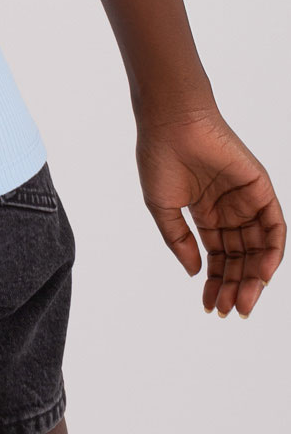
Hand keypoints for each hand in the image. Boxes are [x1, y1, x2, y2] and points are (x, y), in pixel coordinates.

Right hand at [136, 106, 284, 317]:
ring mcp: (247, 200)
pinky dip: (273, 252)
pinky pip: (275, 227)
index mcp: (206, 214)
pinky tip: (261, 274)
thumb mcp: (163, 208)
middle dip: (235, 286)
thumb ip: (180, 241)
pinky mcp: (261, 189)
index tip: (209, 307)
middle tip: (229, 310)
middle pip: (240, 257)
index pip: (217, 256)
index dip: (214, 283)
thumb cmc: (160, 157)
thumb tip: (195, 272)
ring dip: (254, 277)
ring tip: (243, 300)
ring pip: (259, 248)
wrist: (171, 123)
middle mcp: (230, 210)